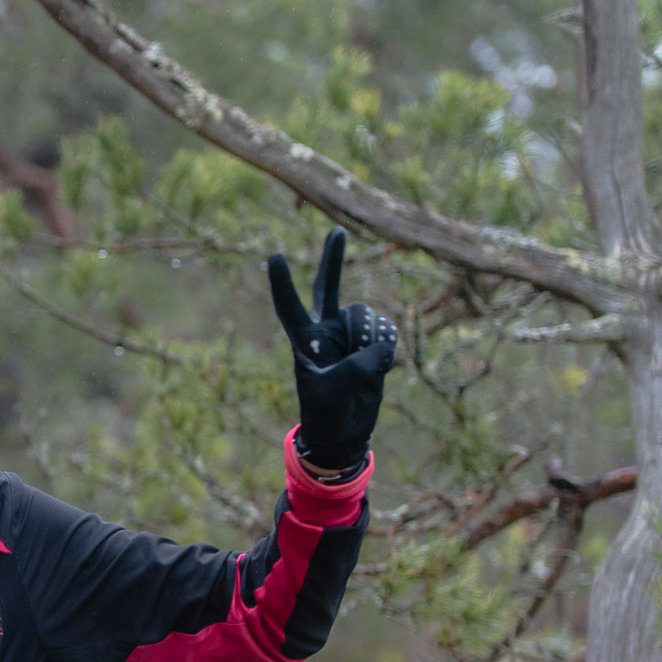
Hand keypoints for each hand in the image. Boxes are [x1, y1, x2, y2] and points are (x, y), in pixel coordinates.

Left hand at [267, 227, 397, 472]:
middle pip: (330, 287)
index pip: (290, 306)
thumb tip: (382, 345)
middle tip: (337, 230)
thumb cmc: (328, 412)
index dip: (282, 282)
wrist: (345, 431)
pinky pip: (387, 330)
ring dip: (370, 338)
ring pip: (366, 315)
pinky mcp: (374, 342)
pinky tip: (380, 366)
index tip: (274, 255)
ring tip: (363, 366)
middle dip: (333, 259)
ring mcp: (350, 334)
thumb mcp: (337, 390)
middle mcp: (326, 330)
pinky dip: (387, 347)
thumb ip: (359, 364)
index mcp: (304, 340)